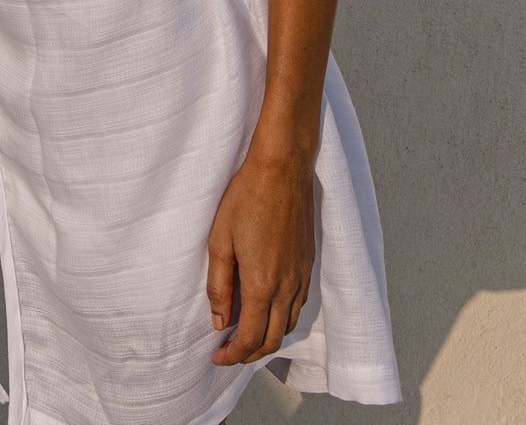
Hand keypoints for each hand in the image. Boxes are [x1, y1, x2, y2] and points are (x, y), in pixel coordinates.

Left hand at [205, 145, 314, 365]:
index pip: (250, 338)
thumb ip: (218, 285)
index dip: (233, 355)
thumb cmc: (246, 198)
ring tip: (244, 334)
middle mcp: (287, 287)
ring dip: (267, 337)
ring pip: (288, 324)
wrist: (282, 168)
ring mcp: (302, 276)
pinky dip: (282, 318)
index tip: (217, 357)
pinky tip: (266, 308)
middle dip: (250, 354)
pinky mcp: (308, 263)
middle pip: (272, 340)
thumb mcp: (219, 240)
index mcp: (262, 284)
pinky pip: (298, 305)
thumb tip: (219, 322)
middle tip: (228, 352)